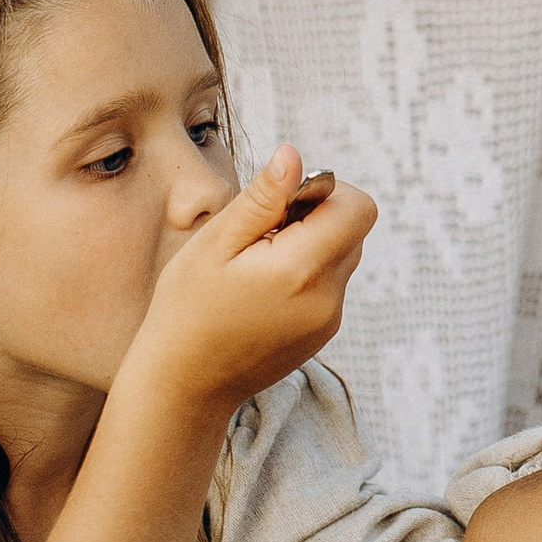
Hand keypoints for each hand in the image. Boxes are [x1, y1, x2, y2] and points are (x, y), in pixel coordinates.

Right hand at [120, 145, 374, 425]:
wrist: (184, 385)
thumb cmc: (188, 309)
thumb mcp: (215, 244)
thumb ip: (262, 199)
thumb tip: (295, 156)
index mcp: (302, 270)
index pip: (357, 207)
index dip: (324, 191)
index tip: (280, 205)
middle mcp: (327, 297)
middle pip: (354, 228)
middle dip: (316, 216)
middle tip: (262, 234)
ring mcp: (329, 319)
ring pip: (343, 255)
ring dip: (311, 244)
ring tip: (258, 263)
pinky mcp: (323, 332)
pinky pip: (331, 283)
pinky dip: (306, 273)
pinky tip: (262, 289)